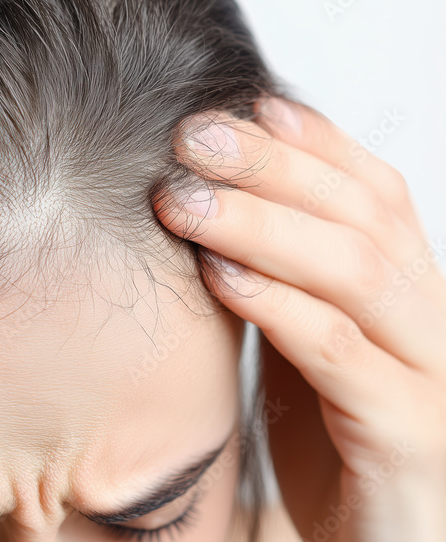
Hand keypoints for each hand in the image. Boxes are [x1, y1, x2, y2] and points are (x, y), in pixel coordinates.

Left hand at [154, 97, 445, 540]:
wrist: (367, 539)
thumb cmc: (329, 438)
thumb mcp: (305, 342)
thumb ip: (281, 277)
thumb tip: (212, 201)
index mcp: (410, 292)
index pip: (376, 192)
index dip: (313, 142)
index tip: (241, 106)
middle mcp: (432, 322)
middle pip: (362, 216)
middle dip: (273, 167)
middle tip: (190, 139)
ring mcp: (428, 378)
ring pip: (358, 273)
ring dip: (263, 225)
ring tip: (183, 201)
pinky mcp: (405, 436)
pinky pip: (343, 355)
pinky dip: (280, 306)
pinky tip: (219, 277)